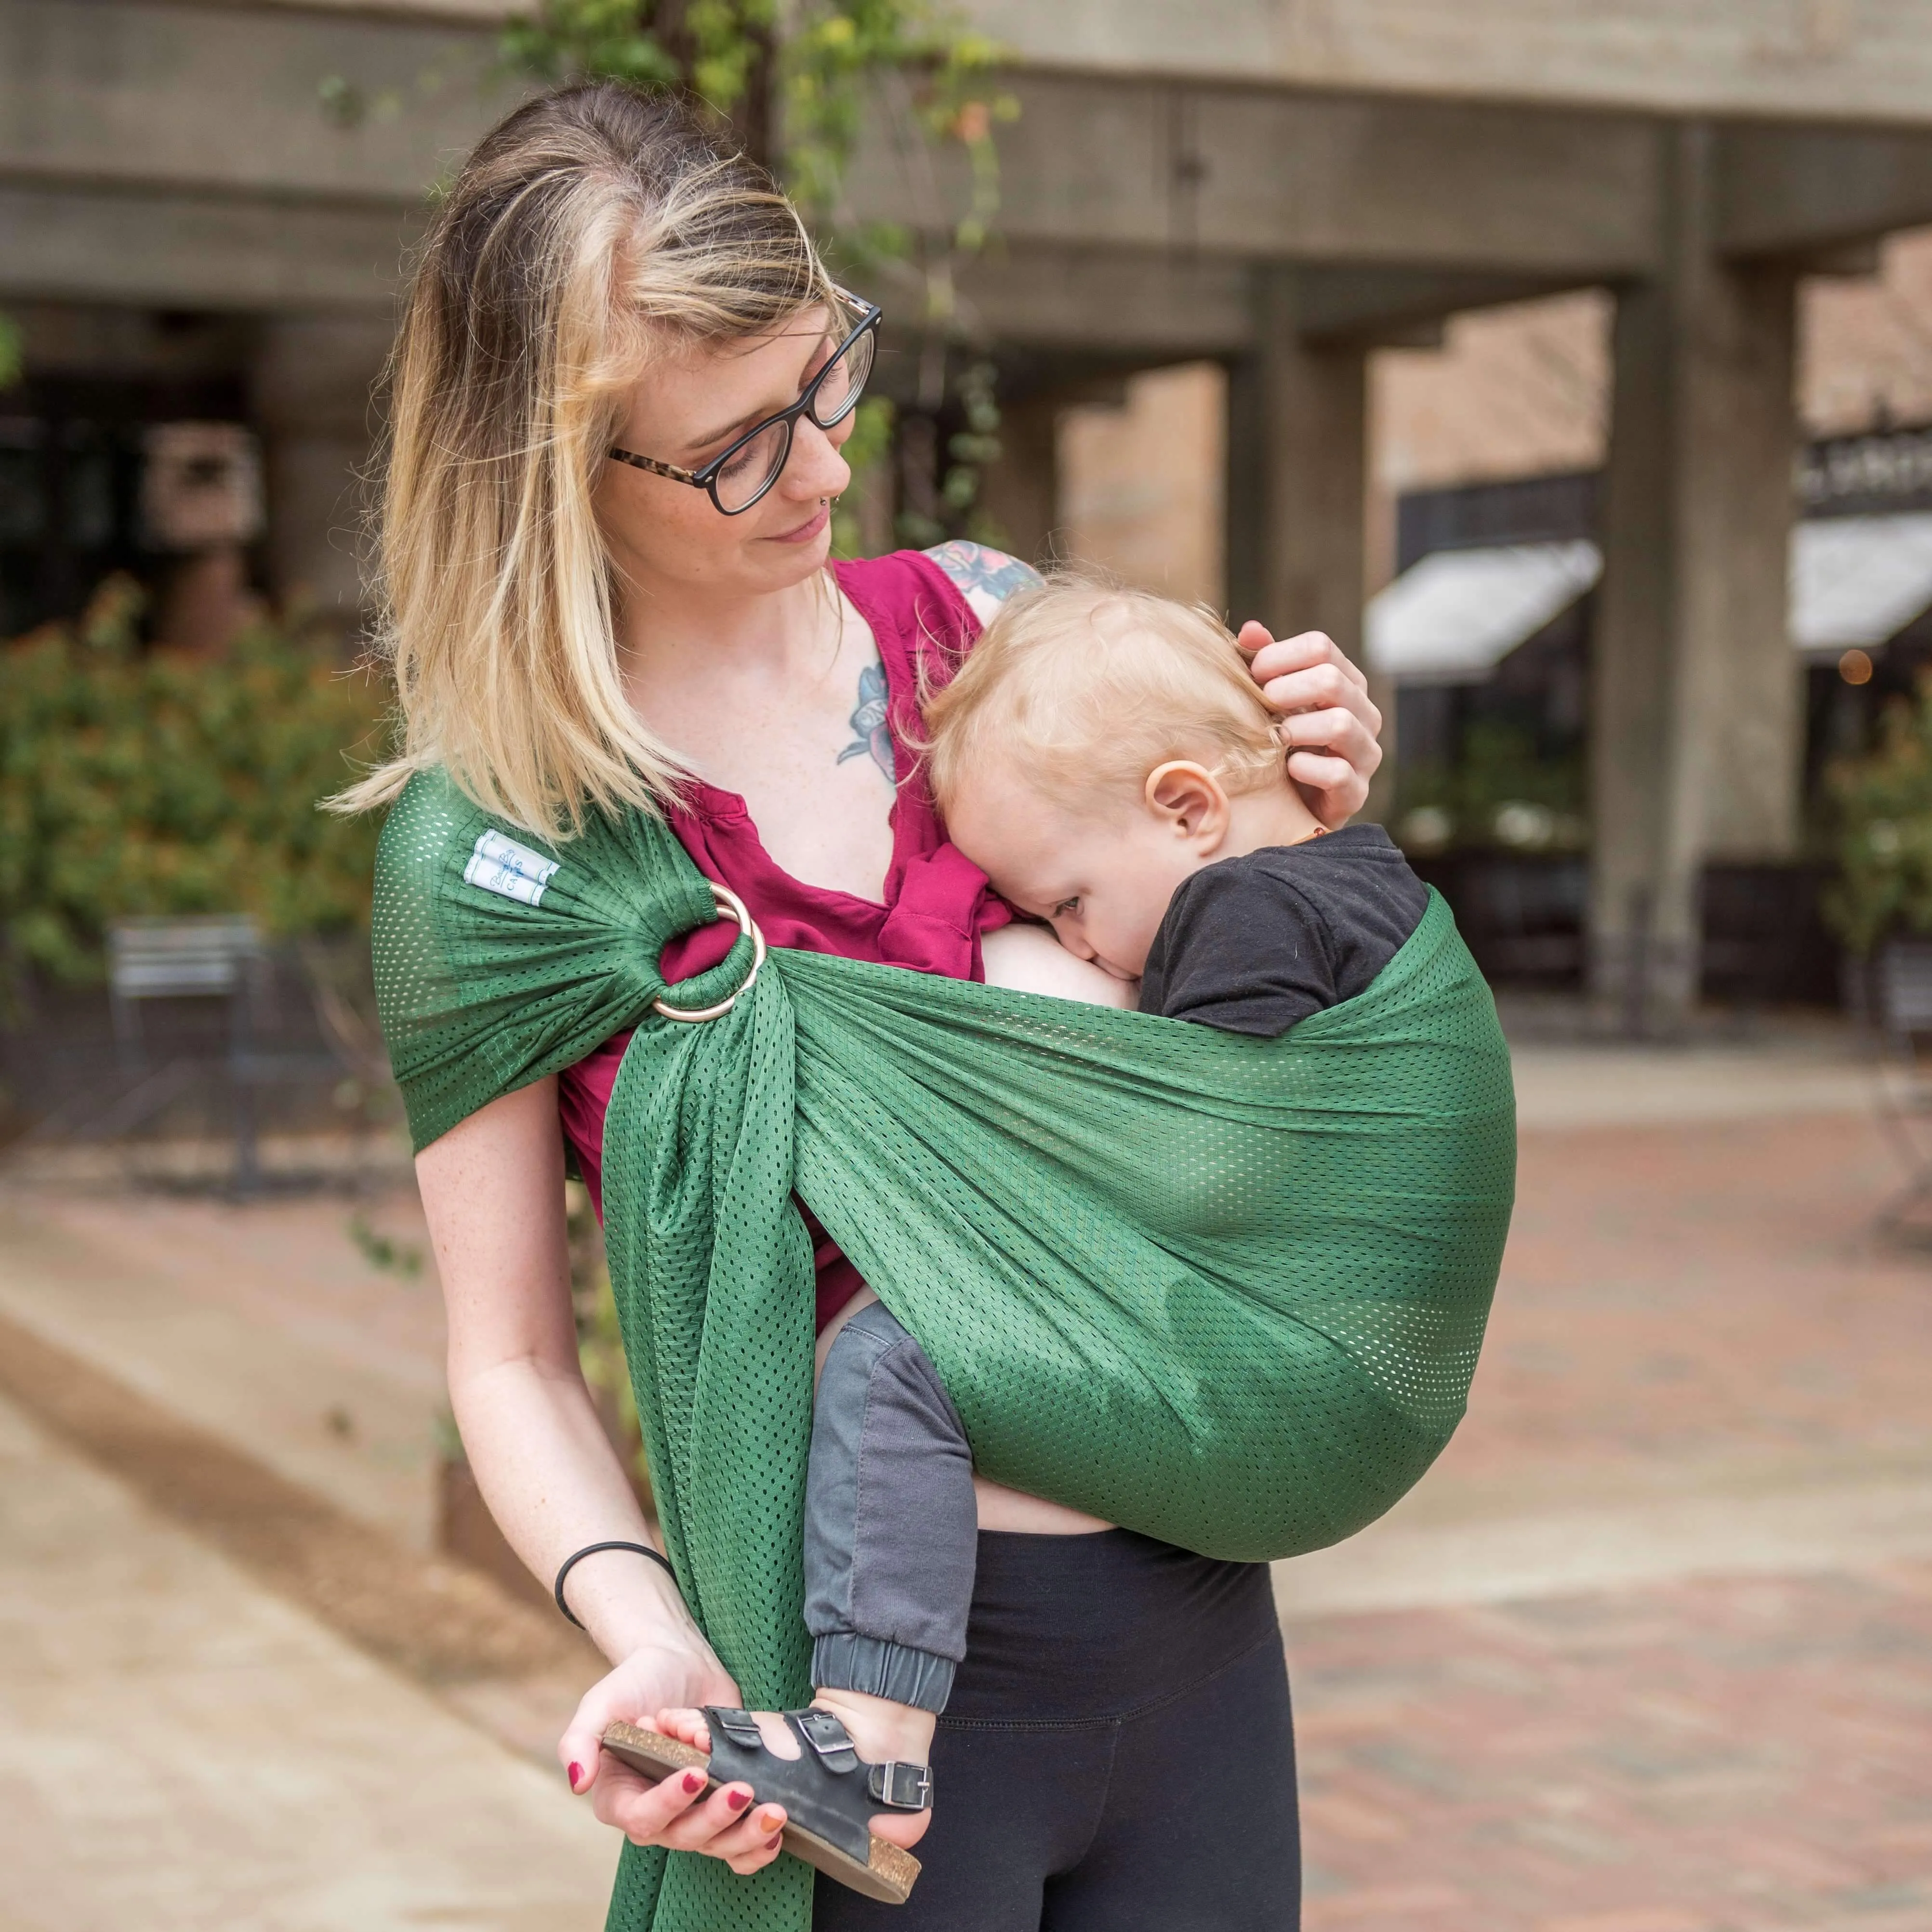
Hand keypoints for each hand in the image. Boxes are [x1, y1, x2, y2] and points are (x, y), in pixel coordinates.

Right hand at [558, 1643, 787, 1875]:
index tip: (696, 1773)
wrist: (677, 1663)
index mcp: (621, 1796)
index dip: (668, 1803)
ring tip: (773, 1813)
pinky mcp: (719, 1803)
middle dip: (716, 1818)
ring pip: (715, 1845)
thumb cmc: (635, 1683)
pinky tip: (775, 1835)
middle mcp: (656, 1813)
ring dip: (745, 1836)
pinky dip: (756, 1848)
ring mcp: (691, 1812)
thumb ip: (580, 1739)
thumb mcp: (601, 1702)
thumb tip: (578, 1782)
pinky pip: (736, 1845)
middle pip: (685, 1836)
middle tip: (743, 1789)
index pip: (642, 1817)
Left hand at [1238, 622, 1382, 828]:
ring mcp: (1365, 753)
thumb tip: (1250, 630)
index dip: (1280, 656)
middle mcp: (1364, 714)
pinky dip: (1307, 768)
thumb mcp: (1270, 703)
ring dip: (1297, 728)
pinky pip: (1338, 773)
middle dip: (1286, 690)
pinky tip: (1289, 769)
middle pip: (1331, 681)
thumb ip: (1263, 666)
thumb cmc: (1280, 745)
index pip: (1320, 647)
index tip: (1252, 674)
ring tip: (1275, 738)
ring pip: (1341, 725)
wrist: (1291, 808)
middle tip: (1261, 706)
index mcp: (1345, 682)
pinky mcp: (1356, 792)